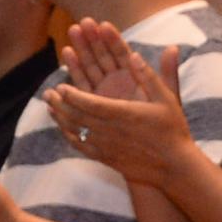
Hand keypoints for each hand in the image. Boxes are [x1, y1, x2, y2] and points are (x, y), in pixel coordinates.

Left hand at [43, 22, 193, 182]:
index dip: (72, 95)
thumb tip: (134, 54)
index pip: (90, 103)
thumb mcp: (166, 99)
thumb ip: (149, 76)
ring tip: (49, 106)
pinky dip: (69, 136)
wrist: (174, 167)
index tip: (61, 86)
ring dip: (61, 118)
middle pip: (77, 117)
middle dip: (60, 104)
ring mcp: (107, 147)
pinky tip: (63, 128)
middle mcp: (111, 131)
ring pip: (77, 132)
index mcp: (123, 114)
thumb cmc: (172, 130)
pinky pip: (82, 147)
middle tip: (48, 93)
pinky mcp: (107, 158)